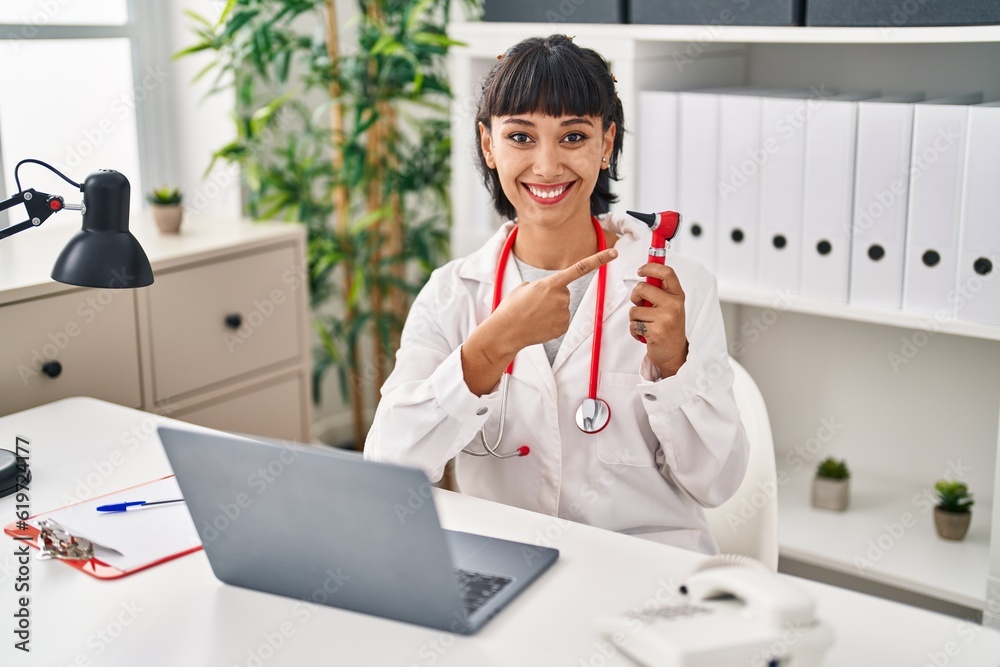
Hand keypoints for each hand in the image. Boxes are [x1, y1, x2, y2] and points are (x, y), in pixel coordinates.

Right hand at [488, 247, 618, 354]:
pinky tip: (539, 324)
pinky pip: (561, 320)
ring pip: (562, 307)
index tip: (614, 253)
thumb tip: (552, 294)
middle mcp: (562, 297)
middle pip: (563, 293)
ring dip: (550, 310)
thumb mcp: (525, 287)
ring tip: (534, 315)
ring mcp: (564, 313)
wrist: (507, 331)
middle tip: (534, 305)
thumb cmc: (513, 307)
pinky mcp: (563, 327)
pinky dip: (552, 322)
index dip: (599, 259)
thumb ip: (543, 286)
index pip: (580, 268)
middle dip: (551, 297)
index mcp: (552, 283)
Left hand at [629, 262, 687, 377]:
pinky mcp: (656, 332)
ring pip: (634, 309)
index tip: (640, 271)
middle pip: (642, 288)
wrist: (674, 353)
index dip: (650, 267)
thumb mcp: (671, 305)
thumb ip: (660, 290)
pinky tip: (646, 334)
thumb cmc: (669, 326)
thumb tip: (646, 271)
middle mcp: (674, 305)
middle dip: (635, 296)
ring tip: (647, 324)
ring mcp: (666, 318)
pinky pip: (633, 324)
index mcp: (678, 295)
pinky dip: (635, 330)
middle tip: (640, 305)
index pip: (666, 272)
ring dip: (635, 318)